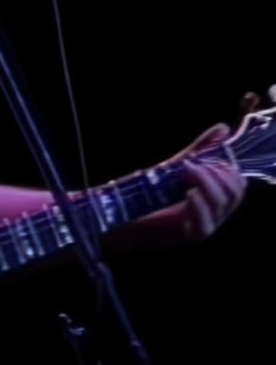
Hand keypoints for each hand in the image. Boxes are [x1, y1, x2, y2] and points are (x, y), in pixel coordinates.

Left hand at [137, 116, 248, 245]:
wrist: (126, 216)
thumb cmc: (151, 192)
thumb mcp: (177, 167)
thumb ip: (199, 150)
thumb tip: (222, 128)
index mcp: (216, 199)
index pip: (238, 185)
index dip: (228, 168)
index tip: (207, 157)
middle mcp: (216, 214)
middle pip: (234, 193)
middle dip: (219, 173)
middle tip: (195, 164)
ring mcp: (206, 227)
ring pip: (222, 204)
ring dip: (207, 182)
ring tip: (188, 171)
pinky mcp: (191, 237)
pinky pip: (205, 222)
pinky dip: (199, 204)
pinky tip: (189, 193)